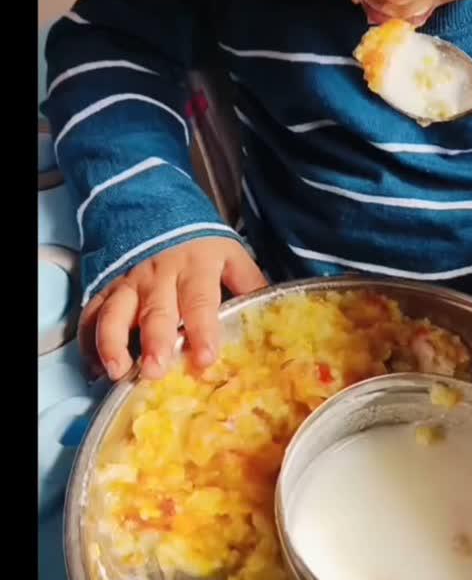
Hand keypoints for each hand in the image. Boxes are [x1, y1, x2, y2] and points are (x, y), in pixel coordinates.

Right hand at [79, 237, 266, 382]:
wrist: (155, 208)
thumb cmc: (199, 244)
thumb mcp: (230, 254)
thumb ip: (248, 283)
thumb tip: (274, 315)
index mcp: (196, 268)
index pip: (201, 301)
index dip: (203, 330)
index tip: (206, 357)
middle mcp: (160, 276)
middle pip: (156, 312)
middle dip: (155, 342)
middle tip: (154, 372)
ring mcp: (129, 282)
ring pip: (115, 313)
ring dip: (113, 343)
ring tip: (116, 372)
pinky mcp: (107, 287)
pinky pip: (92, 314)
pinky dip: (89, 342)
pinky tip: (93, 368)